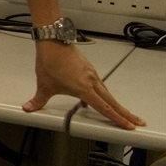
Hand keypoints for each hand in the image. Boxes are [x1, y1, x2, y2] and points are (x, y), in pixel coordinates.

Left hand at [24, 40, 144, 128]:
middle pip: (112, 101)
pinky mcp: (88, 69)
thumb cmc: (50, 60)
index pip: (104, 107)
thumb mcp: (44, 84)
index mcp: (83, 88)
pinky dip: (103, 94)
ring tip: (123, 113)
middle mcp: (91, 81)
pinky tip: (96, 98)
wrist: (53, 41)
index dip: (116, 118)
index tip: (128, 125)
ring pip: (107, 93)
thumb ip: (38, 100)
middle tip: (137, 122)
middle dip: (125, 113)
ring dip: (115, 104)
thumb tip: (29, 108)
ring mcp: (91, 74)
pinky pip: (100, 85)